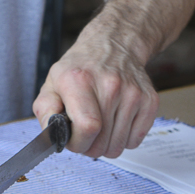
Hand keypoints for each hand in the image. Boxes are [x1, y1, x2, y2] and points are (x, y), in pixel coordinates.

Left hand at [32, 31, 158, 158]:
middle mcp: (111, 85)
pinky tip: (116, 122)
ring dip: (106, 144)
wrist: (112, 46)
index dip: (78, 143)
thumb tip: (51, 135)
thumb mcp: (52, 83)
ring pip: (119, 147)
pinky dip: (124, 139)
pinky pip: (135, 141)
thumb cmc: (81, 69)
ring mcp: (133, 93)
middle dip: (89, 146)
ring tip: (100, 127)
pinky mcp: (149, 101)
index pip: (87, 127)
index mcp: (80, 81)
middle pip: (102, 143)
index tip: (73, 138)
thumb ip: (45, 111)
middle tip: (85, 133)